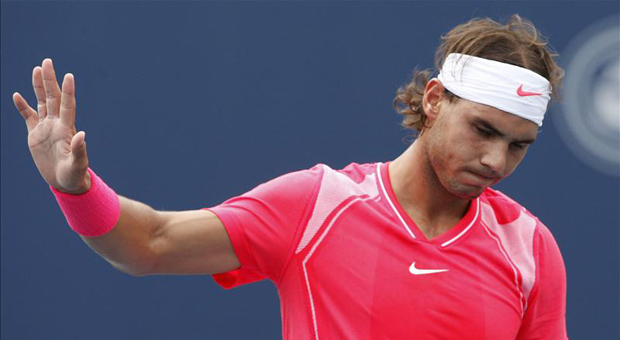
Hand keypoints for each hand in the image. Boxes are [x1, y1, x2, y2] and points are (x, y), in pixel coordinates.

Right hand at [13, 58, 90, 193]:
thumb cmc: (74, 175)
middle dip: (50, 80)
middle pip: (53, 97)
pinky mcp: (35, 135)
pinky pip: (28, 117)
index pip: (68, 105)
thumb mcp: (78, 164)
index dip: (68, 91)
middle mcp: (57, 124)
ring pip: (41, 102)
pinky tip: (17, 95)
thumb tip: (82, 135)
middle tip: (47, 61)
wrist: (65, 182)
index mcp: (67, 129)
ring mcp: (46, 128)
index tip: (69, 75)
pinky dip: (22, 106)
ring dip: (38, 86)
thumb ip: (79, 150)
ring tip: (37, 69)